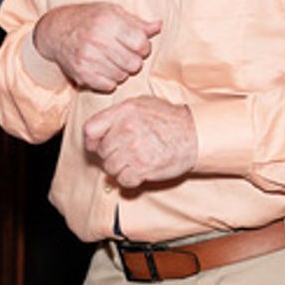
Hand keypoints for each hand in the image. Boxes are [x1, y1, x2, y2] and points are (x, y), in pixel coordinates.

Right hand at [32, 3, 160, 92]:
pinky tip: (104, 70)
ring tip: (113, 61)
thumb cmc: (89, 18)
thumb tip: (159, 26)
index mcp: (108, 21)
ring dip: (122, 71)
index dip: (144, 47)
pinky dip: (110, 81)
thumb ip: (137, 22)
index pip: (140, 43)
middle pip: (133, 63)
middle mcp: (97, 39)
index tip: (137, 45)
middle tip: (126, 55)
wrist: (56, 30)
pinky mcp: (81, 73)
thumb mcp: (112, 12)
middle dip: (134, 61)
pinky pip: (108, 86)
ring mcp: (87, 58)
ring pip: (122, 76)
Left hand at [82, 96, 196, 188]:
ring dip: (120, 169)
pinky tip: (139, 171)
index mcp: (123, 112)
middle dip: (110, 155)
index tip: (96, 145)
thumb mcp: (141, 104)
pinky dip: (130, 179)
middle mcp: (126, 129)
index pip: (90, 129)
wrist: (195, 135)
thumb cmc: (169, 119)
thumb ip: (117, 114)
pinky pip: (123, 180)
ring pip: (110, 168)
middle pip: (101, 151)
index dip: (91, 140)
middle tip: (125, 154)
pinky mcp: (143, 168)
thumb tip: (96, 131)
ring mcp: (134, 149)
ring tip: (134, 162)